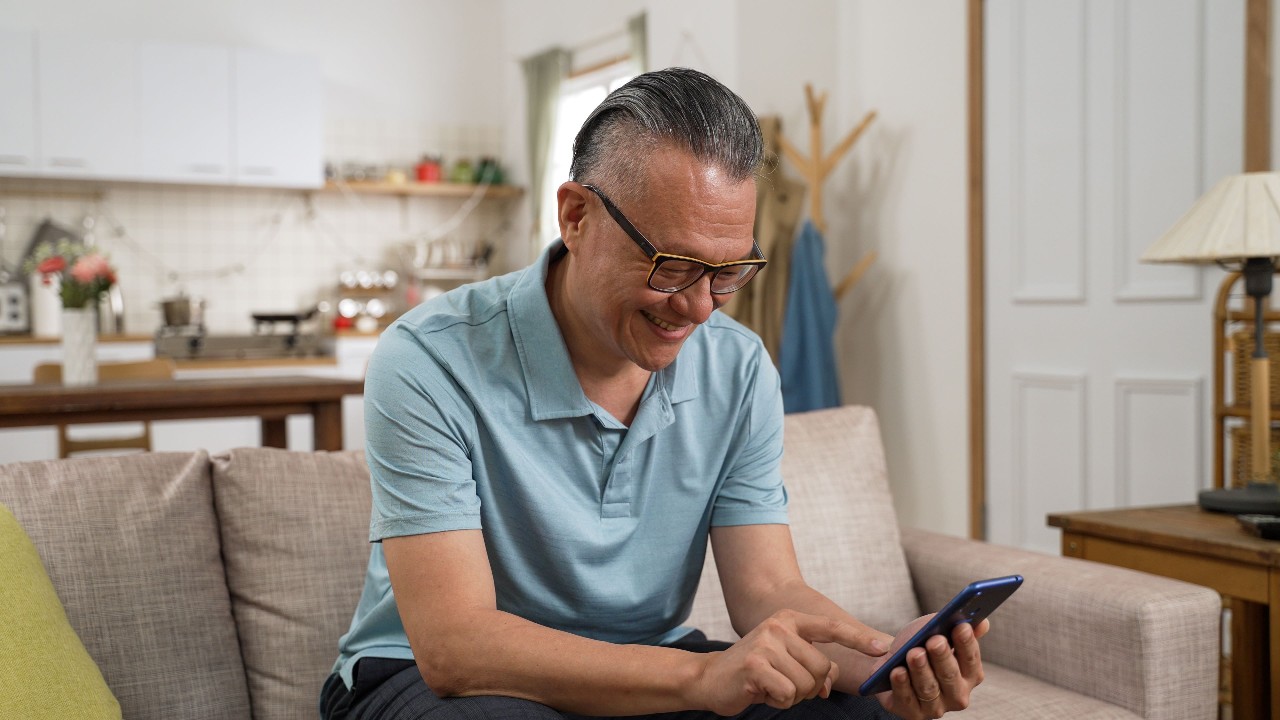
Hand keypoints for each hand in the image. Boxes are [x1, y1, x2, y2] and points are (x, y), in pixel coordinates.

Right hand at [689, 609, 890, 715]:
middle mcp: (779, 626)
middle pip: (822, 667)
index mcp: (789, 620)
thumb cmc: (755, 672)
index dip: (858, 639)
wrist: (711, 678)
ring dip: (793, 696)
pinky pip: (788, 693)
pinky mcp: (756, 664)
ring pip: (807, 683)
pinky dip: (779, 701)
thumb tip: (830, 683)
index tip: (883, 649)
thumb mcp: (786, 661)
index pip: (831, 627)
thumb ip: (812, 664)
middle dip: (810, 686)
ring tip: (771, 687)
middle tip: (785, 685)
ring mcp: (766, 643)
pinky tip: (762, 692)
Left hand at [873, 616, 988, 719]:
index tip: (961, 626)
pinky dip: (902, 685)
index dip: (966, 643)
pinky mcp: (912, 714)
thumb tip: (983, 623)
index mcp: (970, 675)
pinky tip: (897, 671)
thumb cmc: (921, 646)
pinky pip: (907, 699)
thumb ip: (960, 629)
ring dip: (921, 670)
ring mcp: (935, 707)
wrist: (892, 664)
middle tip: (935, 640)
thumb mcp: (939, 632)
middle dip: (942, 657)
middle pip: (950, 676)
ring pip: (929, 688)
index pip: (971, 659)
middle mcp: (957, 695)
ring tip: (914, 652)